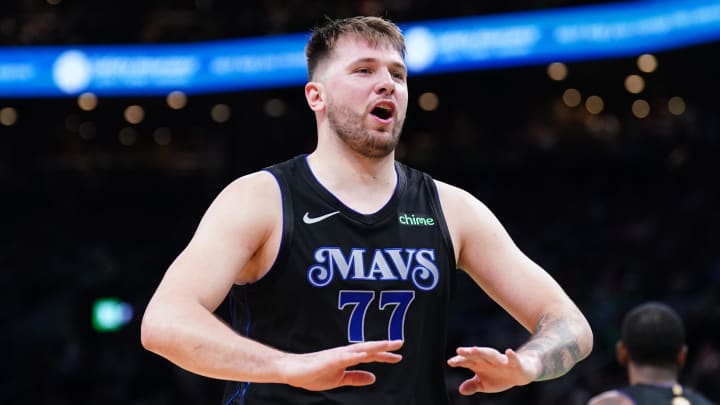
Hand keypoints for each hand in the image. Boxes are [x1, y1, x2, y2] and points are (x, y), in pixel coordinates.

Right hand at [282, 340, 402, 390]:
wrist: (293, 371)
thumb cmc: (314, 373)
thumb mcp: (339, 379)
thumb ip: (356, 378)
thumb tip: (373, 378)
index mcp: (348, 358)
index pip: (370, 355)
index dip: (384, 356)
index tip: (398, 356)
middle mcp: (345, 353)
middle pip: (368, 348)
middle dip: (384, 346)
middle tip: (400, 343)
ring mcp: (337, 355)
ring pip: (359, 349)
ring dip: (373, 346)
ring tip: (387, 344)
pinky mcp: (329, 360)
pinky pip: (345, 357)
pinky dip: (356, 355)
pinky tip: (366, 355)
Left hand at [447, 346, 538, 394]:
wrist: (521, 373)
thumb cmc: (500, 376)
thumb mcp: (485, 384)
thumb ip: (473, 385)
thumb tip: (461, 390)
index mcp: (481, 364)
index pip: (468, 361)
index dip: (460, 361)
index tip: (450, 362)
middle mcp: (490, 360)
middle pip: (478, 355)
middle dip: (469, 353)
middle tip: (459, 350)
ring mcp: (502, 361)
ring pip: (492, 355)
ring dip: (484, 352)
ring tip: (474, 350)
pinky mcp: (515, 363)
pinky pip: (514, 359)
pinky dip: (512, 356)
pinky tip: (509, 352)